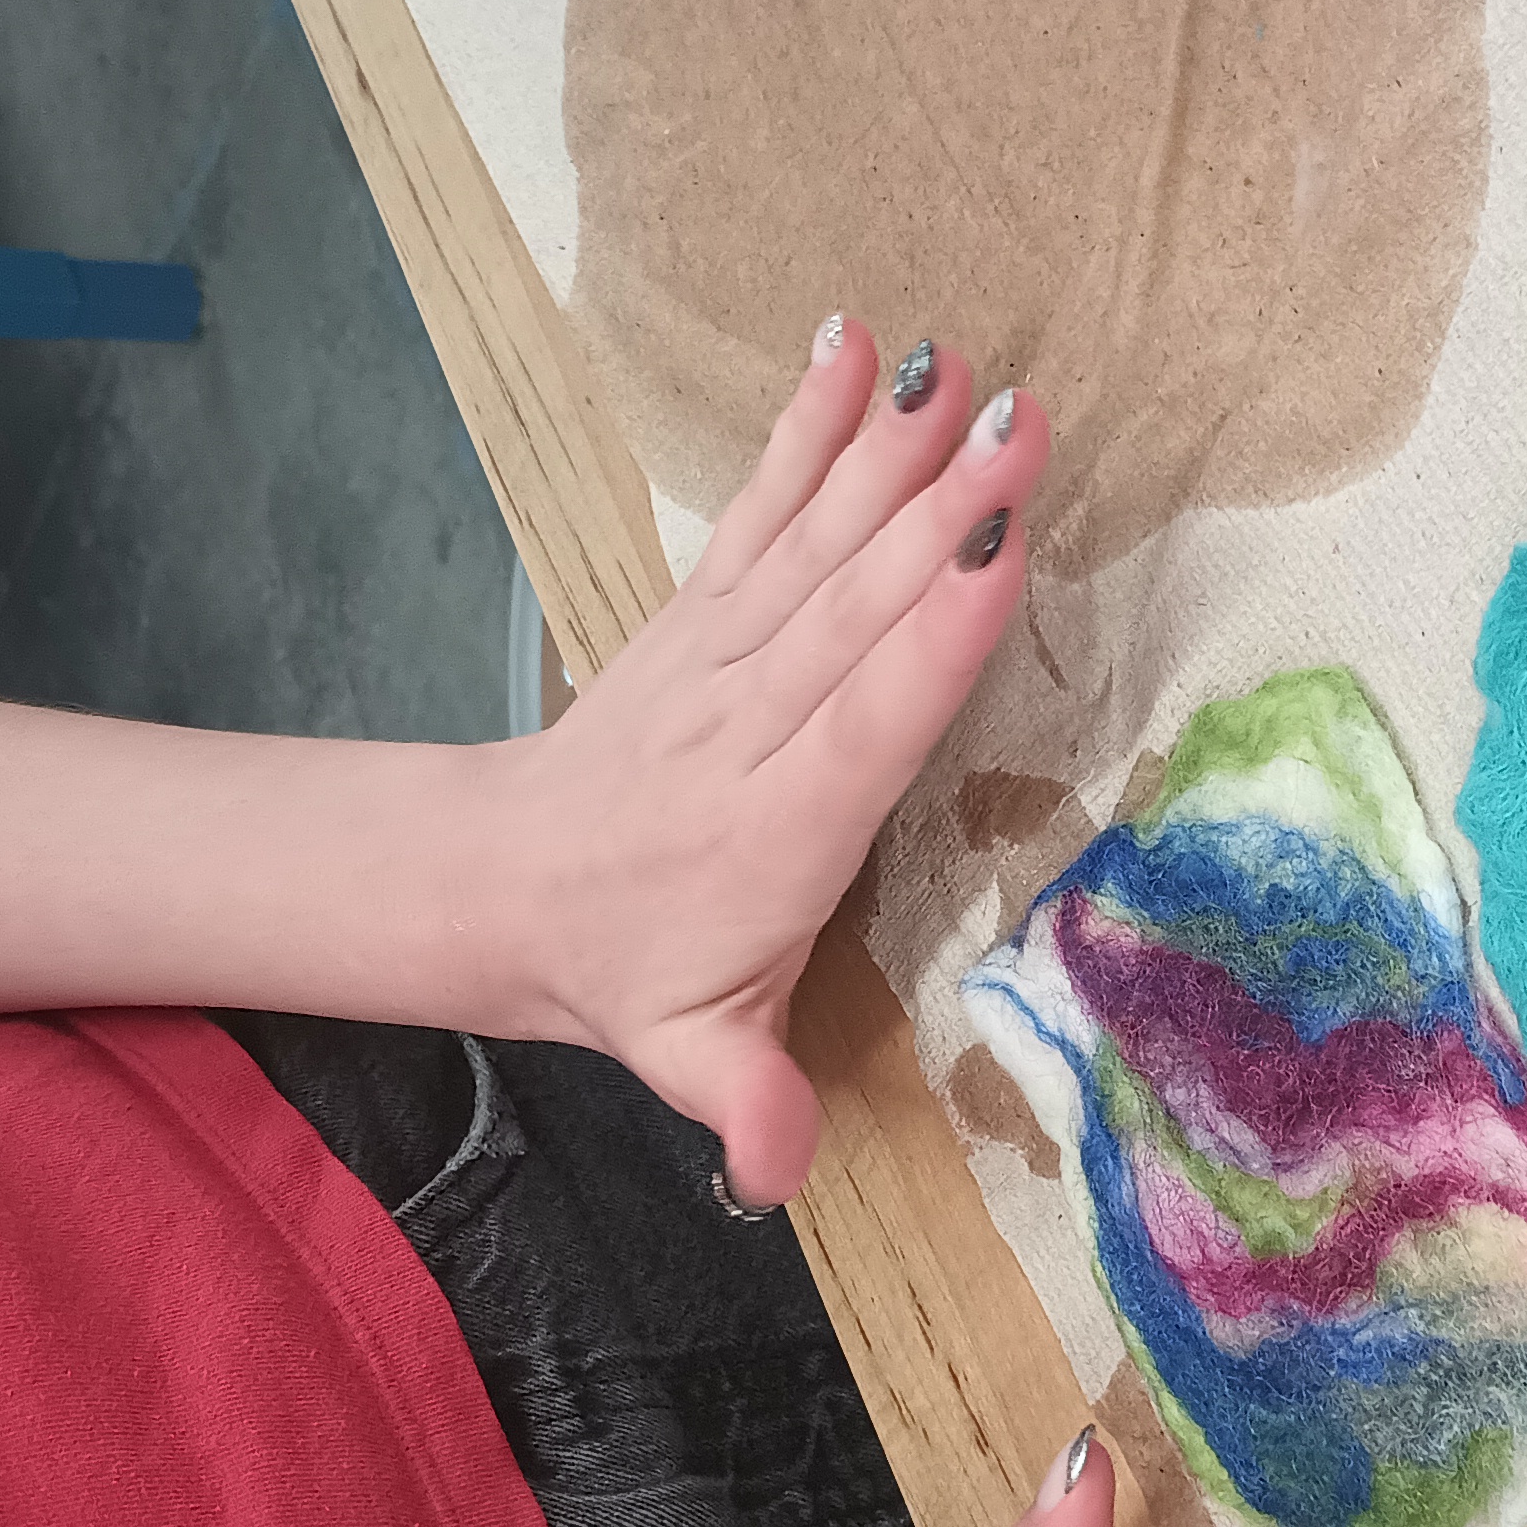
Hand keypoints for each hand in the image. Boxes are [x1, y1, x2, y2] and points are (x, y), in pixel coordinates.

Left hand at [494, 324, 1044, 1206]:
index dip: (932, 640)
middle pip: (859, 607)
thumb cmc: (628, 974)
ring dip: (897, 453)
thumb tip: (779, 1177)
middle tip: (1029, 423)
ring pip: (819, 543)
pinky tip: (852, 349)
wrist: (496, 890)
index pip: (864, 723)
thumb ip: (746, 1106)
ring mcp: (723, 654)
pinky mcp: (703, 610)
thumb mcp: (687, 1059)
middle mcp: (753, 725)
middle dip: (944, 512)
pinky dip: (805, 428)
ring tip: (967, 369)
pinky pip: (760, 509)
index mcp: (775, 831)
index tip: (996, 555)